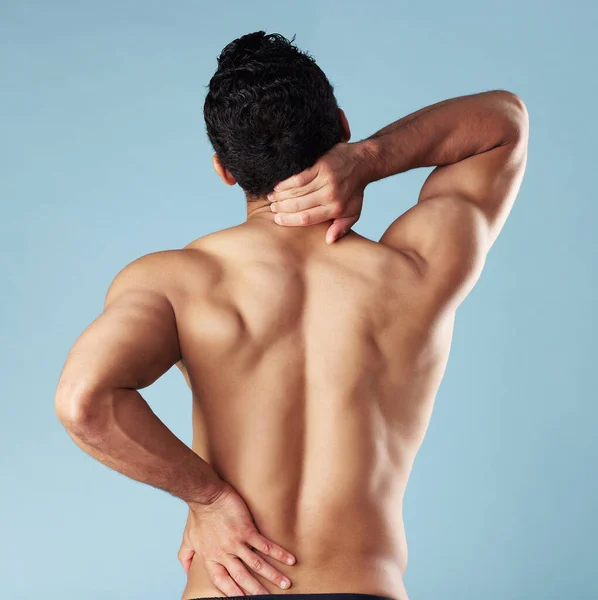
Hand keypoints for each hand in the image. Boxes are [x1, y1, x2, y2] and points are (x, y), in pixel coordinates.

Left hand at [178, 482, 295, 595]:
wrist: (206, 496)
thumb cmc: (197, 515)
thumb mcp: (188, 538)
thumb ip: (186, 556)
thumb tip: (185, 571)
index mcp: (211, 558)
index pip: (223, 582)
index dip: (233, 592)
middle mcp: (225, 555)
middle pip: (242, 577)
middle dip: (256, 590)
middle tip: (268, 598)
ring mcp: (237, 544)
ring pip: (257, 564)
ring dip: (272, 576)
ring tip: (285, 584)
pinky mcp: (247, 531)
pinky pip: (265, 545)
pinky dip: (278, 554)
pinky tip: (289, 560)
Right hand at [267, 142, 368, 243]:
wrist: (362, 163)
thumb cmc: (354, 191)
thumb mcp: (353, 213)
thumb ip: (341, 228)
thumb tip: (329, 241)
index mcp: (335, 209)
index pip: (307, 218)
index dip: (289, 220)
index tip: (278, 220)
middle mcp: (329, 195)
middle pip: (298, 205)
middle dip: (282, 208)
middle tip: (272, 209)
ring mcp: (325, 179)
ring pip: (296, 191)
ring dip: (281, 196)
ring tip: (271, 199)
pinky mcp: (320, 165)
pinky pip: (298, 177)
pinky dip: (285, 183)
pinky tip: (278, 186)